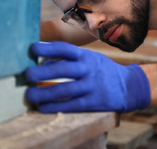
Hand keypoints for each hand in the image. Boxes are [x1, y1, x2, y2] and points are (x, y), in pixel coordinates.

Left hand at [25, 41, 150, 112]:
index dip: (48, 48)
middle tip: (27, 74)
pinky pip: (72, 105)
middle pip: (64, 70)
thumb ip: (69, 60)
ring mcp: (92, 85)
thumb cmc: (102, 70)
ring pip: (66, 89)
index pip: (65, 49)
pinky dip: (56, 106)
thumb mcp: (90, 59)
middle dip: (43, 72)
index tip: (32, 48)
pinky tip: (43, 108)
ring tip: (30, 94)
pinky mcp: (94, 101)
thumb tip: (44, 63)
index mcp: (86, 56)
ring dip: (46, 93)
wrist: (129, 86)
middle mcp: (89, 69)